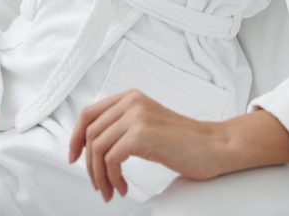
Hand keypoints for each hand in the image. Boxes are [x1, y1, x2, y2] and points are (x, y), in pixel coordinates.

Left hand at [69, 89, 228, 202]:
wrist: (214, 146)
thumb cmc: (186, 142)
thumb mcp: (147, 127)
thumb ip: (123, 128)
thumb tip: (93, 147)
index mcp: (130, 97)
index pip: (88, 114)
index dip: (75, 138)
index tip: (74, 157)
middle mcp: (131, 102)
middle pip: (89, 133)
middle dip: (89, 165)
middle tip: (98, 184)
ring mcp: (136, 115)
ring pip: (97, 148)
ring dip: (100, 176)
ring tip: (110, 190)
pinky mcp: (142, 132)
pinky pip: (111, 159)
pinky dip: (112, 178)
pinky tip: (122, 187)